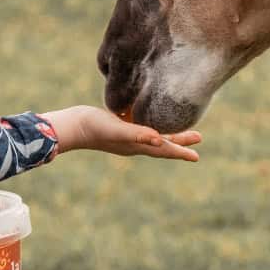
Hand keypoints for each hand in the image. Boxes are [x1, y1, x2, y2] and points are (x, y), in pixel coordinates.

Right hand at [41, 104, 201, 161]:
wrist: (71, 125)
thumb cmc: (93, 127)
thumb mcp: (117, 129)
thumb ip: (137, 134)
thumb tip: (159, 139)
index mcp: (136, 145)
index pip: (164, 150)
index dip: (181, 151)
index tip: (196, 156)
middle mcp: (133, 142)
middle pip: (162, 143)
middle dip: (180, 141)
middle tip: (198, 137)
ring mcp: (125, 135)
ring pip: (152, 134)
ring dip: (167, 132)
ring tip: (180, 127)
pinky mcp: (118, 125)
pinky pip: (139, 125)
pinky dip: (150, 122)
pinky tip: (151, 113)